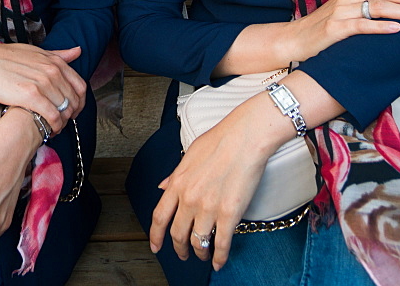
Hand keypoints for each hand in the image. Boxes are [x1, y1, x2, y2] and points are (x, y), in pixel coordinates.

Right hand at [0, 42, 86, 133]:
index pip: (80, 86)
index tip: (73, 111)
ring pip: (64, 110)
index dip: (79, 102)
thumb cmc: (3, 57)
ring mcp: (43, 83)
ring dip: (62, 123)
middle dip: (71, 115)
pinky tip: (46, 130)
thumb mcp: (34, 51)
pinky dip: (53, 126)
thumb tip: (77, 51)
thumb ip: (57, 55)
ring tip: (53, 128)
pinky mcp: (30, 95)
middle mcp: (52, 71)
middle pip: (74, 100)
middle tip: (62, 123)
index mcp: (54, 61)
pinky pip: (52, 116)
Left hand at [150, 101, 271, 271]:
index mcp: (178, 183)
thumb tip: (163, 186)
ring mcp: (209, 208)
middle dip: (179, 248)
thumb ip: (175, 175)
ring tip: (202, 254)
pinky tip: (219, 262)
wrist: (244, 138)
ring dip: (199, 253)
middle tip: (182, 253)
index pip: (159, 217)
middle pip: (177, 234)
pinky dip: (218, 258)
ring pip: (198, 243)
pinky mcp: (229, 215)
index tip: (155, 246)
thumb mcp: (189, 155)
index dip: (155, 236)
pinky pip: (220, 244)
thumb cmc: (219, 141)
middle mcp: (189, 199)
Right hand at [285, 0, 399, 62]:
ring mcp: (341, 12)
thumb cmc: (324, 27)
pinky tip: (396, 30)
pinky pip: (361, 26)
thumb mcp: (347, 10)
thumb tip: (397, 5)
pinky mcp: (335, 29)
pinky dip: (381, 27)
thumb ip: (367, 4)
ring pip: (379, 6)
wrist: (295, 39)